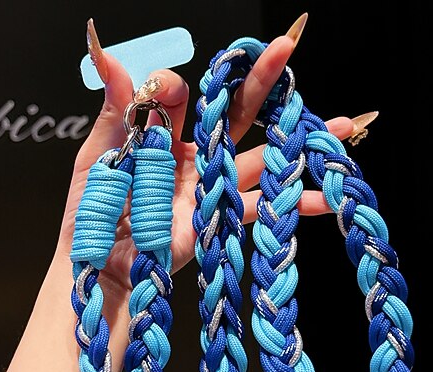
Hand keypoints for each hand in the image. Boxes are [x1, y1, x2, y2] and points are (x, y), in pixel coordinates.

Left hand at [55, 30, 354, 307]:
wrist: (99, 261)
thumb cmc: (92, 209)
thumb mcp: (98, 155)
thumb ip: (114, 110)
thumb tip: (110, 58)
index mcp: (162, 137)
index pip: (182, 98)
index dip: (178, 88)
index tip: (170, 93)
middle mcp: (193, 156)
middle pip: (233, 115)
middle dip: (261, 84)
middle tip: (286, 50)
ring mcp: (209, 186)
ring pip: (258, 158)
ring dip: (296, 143)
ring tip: (340, 125)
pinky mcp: (218, 217)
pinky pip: (258, 206)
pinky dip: (291, 205)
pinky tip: (322, 198)